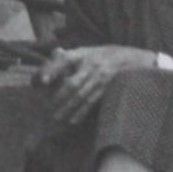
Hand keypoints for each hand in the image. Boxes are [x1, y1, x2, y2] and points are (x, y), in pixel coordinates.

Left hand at [34, 44, 161, 126]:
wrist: (129, 58)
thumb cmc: (99, 55)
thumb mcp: (84, 51)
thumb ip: (66, 56)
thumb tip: (52, 55)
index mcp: (81, 54)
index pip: (63, 60)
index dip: (52, 69)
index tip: (43, 81)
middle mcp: (90, 65)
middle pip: (72, 83)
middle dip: (59, 97)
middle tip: (46, 108)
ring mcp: (100, 77)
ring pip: (81, 95)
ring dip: (68, 108)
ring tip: (56, 117)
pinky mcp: (106, 88)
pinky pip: (92, 102)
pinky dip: (82, 112)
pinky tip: (73, 120)